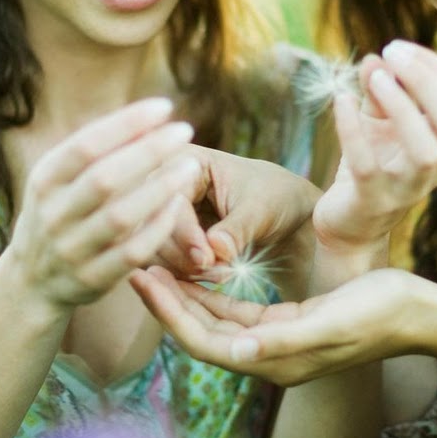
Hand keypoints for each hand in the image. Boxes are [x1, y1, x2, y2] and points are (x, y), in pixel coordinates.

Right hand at [0, 99, 200, 312]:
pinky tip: (179, 205)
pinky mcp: (92, 279)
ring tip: (190, 166)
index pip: (85, 145)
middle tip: (185, 130)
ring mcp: (71, 249)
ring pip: (120, 217)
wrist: (31, 283)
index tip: (164, 107)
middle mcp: (53, 214)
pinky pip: (133, 252)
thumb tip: (147, 116)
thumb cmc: (60, 213)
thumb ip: (95, 152)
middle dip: (148, 151)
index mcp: (44, 180)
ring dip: (160, 189)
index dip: (126, 123)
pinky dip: (158, 227)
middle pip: (104, 178)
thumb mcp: (60, 181)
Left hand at [130, 265, 425, 386]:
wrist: (418, 311)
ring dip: (183, 295)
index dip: (169, 312)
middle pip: (200, 332)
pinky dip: (209, 291)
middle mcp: (268, 357)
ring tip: (149, 264)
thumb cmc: (381, 310)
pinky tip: (191, 270)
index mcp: (275, 361)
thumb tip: (237, 350)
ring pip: (214, 320)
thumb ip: (285, 338)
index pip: (204, 341)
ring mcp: (276, 341)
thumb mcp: (333, 320)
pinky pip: (235, 310)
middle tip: (131, 264)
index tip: (141, 277)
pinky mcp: (285, 323)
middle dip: (165, 301)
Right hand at [155, 146, 321, 282]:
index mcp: (185, 160)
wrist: (285, 215)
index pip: (169, 200)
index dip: (185, 234)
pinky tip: (211, 278)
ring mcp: (160, 211)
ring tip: (221, 275)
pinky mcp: (164, 237)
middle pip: (152, 226)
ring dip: (183, 269)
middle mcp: (164, 183)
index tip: (208, 260)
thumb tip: (216, 249)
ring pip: (151, 248)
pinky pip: (159, 262)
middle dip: (183, 256)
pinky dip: (182, 275)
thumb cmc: (275, 199)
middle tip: (219, 273)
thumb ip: (237, 229)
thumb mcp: (262, 210)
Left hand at [313, 41, 436, 251]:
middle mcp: (435, 166)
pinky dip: (353, 130)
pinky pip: (367, 166)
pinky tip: (340, 100)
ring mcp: (407, 188)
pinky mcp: (372, 201)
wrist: (348, 225)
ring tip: (373, 77)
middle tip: (390, 52)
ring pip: (425, 150)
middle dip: (425, 80)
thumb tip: (376, 57)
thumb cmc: (369, 165)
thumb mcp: (375, 122)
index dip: (436, 66)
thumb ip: (377, 90)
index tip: (398, 47)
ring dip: (401, 106)